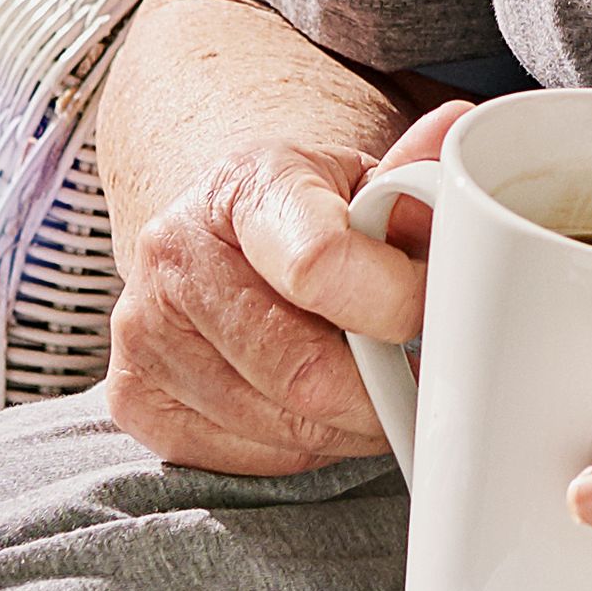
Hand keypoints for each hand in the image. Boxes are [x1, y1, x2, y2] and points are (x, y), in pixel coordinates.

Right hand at [101, 94, 465, 474]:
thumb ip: (413, 176)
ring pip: (282, 427)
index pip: (321, 264)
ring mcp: (144, 329)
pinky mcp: (133, 396)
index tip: (429, 312)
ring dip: (346, 426)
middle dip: (381, 389)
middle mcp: (175, 254)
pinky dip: (299, 446)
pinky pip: (247, 459)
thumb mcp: (358, 179)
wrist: (212, 234)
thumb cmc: (301, 215)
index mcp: (244, 185)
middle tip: (414, 378)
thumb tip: (458, 131)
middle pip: (305, 372)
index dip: (397, 304)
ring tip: (365, 385)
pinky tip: (309, 406)